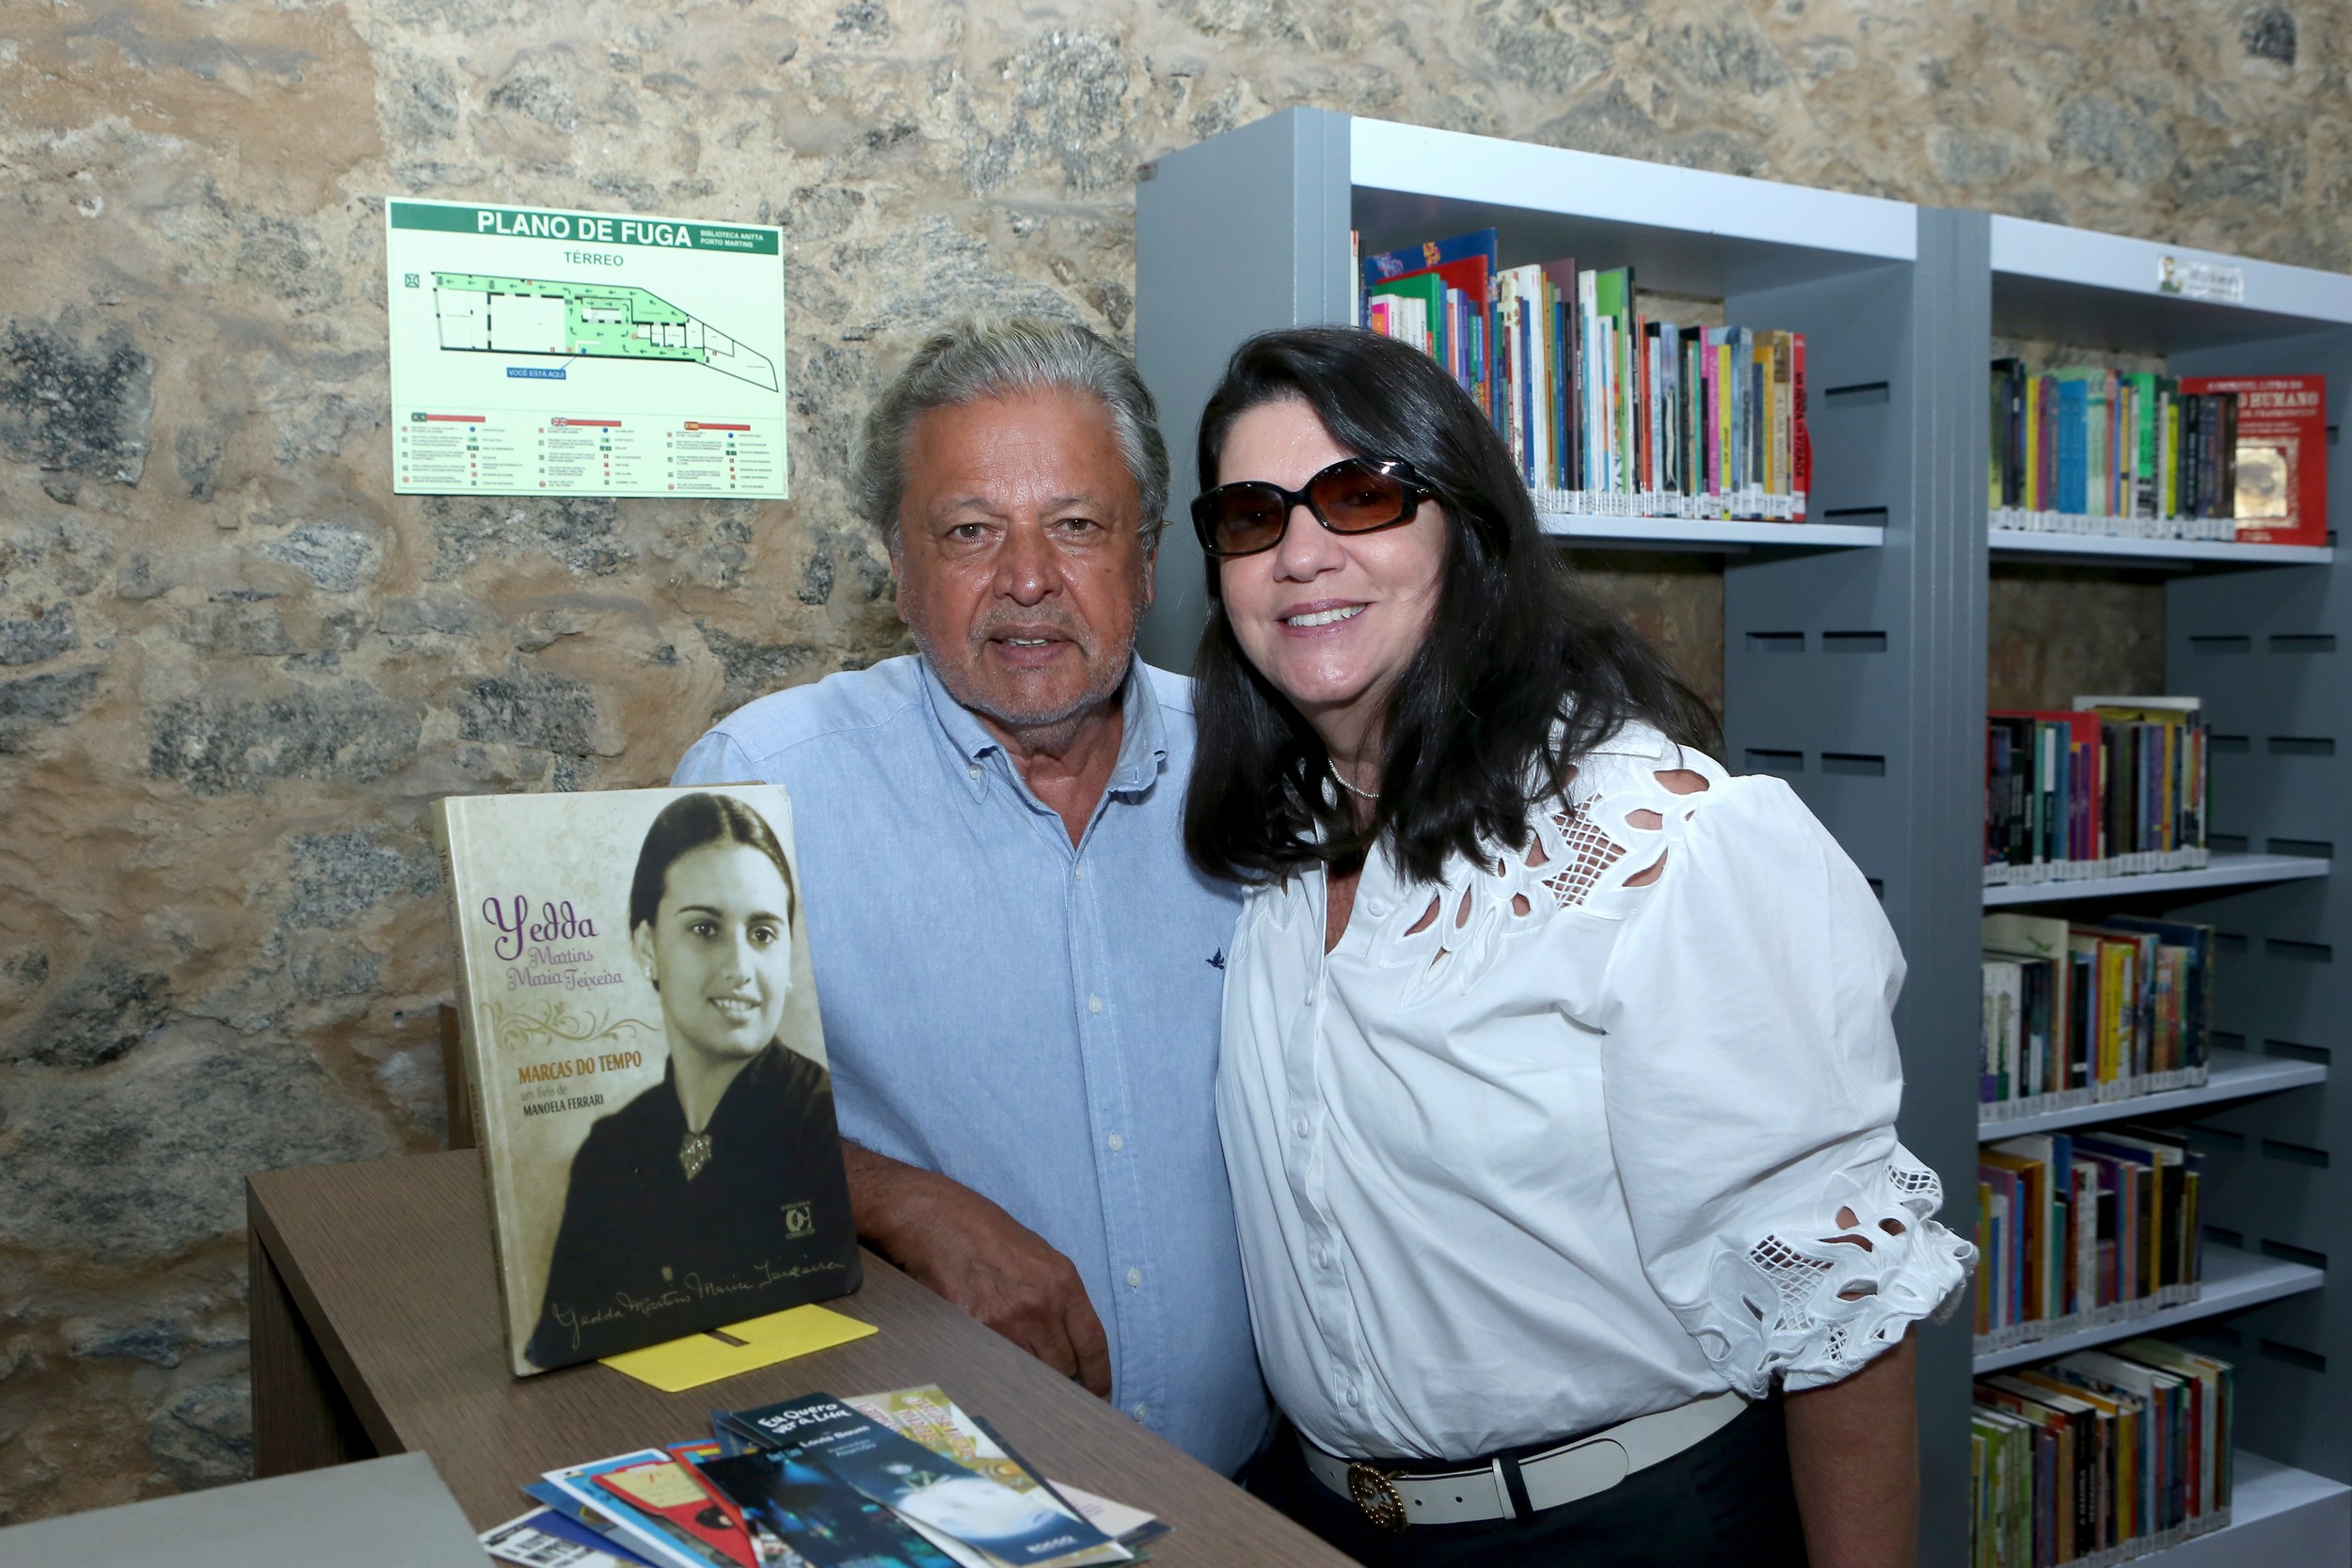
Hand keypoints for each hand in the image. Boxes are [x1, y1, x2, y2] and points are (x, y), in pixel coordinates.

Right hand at [842, 1141, 1112, 1396]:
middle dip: (1062, 1383)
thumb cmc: (985, 1230)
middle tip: (1057, 1391)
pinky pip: (993, 1365)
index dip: (1099, 1378)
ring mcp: (1004, 1322)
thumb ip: (1057, 1295)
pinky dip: (996, 1372)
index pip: (1093, 1345)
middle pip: (1063, 1368)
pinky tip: (992, 1369)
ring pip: (1029, 1374)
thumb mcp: (1038, 1254)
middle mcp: (1039, 1305)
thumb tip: (1066, 1339)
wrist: (935, 1219)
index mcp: (1062, 1282)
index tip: (1098, 1395)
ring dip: (1029, 1382)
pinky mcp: (970, 1331)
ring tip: (1024, 1385)